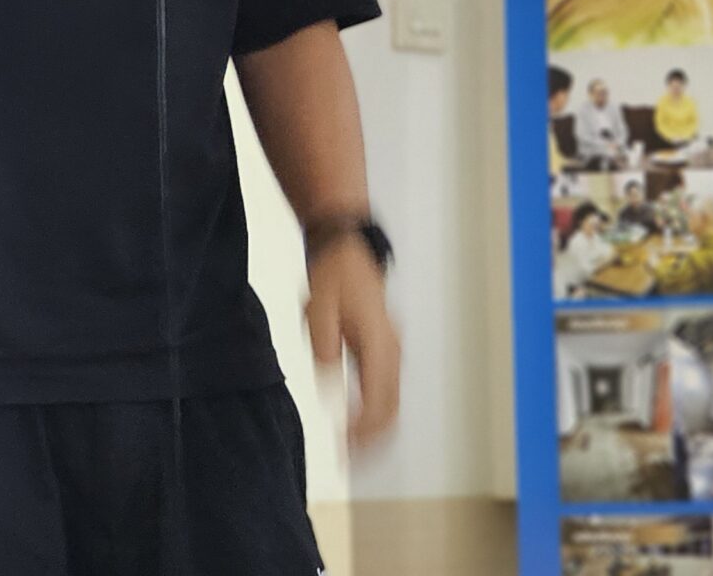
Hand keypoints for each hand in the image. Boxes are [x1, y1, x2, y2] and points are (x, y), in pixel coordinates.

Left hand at [306, 236, 399, 451]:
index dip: (363, 433)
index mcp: (379, 345)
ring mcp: (393, 351)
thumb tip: (328, 383)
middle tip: (350, 463)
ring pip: (393, 403)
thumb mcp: (318, 311)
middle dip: (373, 442)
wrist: (347, 249)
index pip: (378, 402)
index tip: (345, 451)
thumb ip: (324, 349)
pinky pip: (387, 391)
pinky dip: (377, 413)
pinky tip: (357, 425)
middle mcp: (393, 352)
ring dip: (376, 431)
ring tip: (353, 452)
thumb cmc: (332, 277)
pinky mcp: (386, 350)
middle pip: (391, 410)